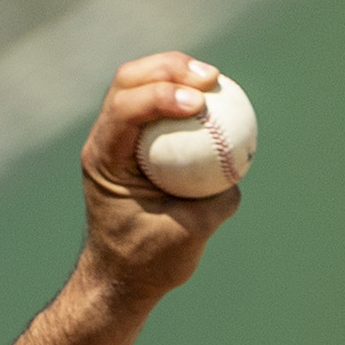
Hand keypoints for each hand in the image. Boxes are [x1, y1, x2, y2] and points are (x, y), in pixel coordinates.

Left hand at [72, 52, 239, 305]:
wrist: (122, 277)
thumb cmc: (148, 262)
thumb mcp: (188, 236)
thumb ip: (216, 203)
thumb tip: (239, 169)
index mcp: (104, 160)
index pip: (124, 109)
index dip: (161, 94)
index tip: (198, 104)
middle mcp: (104, 141)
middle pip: (128, 80)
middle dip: (169, 67)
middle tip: (209, 77)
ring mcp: (116, 138)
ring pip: (139, 84)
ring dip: (176, 72)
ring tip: (212, 78)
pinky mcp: (135, 142)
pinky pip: (158, 106)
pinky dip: (182, 95)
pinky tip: (213, 97)